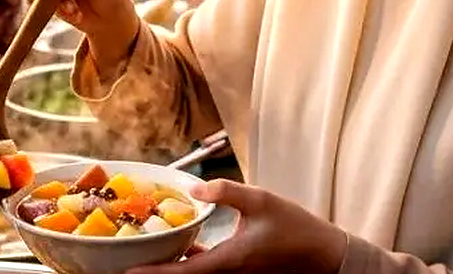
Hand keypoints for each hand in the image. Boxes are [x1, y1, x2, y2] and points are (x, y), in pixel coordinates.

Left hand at [127, 180, 347, 273]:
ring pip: (195, 273)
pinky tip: (186, 242)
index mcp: (229, 261)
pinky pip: (208, 267)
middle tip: (129, 258)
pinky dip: (192, 258)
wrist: (324, 255)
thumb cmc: (296, 228)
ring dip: (173, 264)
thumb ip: (225, 191)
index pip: (183, 273)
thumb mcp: (260, 200)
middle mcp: (228, 273)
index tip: (128, 272)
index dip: (154, 273)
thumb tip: (194, 188)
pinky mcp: (240, 269)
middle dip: (157, 269)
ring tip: (150, 248)